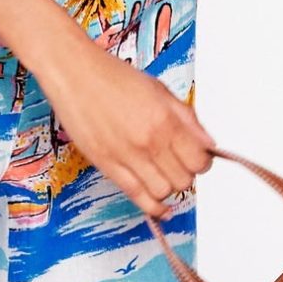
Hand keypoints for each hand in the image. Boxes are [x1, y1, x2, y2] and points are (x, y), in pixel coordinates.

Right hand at [40, 38, 217, 215]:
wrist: (74, 74)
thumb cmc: (113, 77)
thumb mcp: (159, 90)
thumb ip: (186, 118)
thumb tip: (208, 143)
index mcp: (165, 120)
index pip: (199, 160)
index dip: (202, 161)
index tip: (197, 157)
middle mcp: (149, 141)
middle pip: (184, 180)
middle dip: (186, 175)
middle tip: (178, 165)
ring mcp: (127, 155)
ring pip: (163, 192)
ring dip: (168, 188)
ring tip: (163, 176)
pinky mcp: (107, 165)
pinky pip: (136, 196)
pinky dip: (153, 207)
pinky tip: (160, 207)